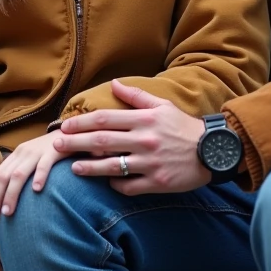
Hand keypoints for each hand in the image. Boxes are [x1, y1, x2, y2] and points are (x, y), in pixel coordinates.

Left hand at [0, 131, 71, 221]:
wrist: (71, 132)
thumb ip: (18, 177)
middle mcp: (23, 152)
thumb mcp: (31, 161)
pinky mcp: (54, 151)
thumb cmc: (49, 153)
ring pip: (19, 174)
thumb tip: (5, 200)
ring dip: (11, 194)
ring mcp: (37, 151)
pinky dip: (39, 177)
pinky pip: (44, 165)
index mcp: (15, 155)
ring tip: (8, 212)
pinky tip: (37, 191)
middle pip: (3, 177)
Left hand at [54, 80, 210, 194]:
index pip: (105, 119)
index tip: (65, 125)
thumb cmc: (185, 127)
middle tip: (57, 145)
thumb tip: (114, 83)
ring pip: (111, 166)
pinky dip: (115, 184)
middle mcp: (145, 140)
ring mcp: (150, 163)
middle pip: (102, 142)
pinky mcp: (157, 182)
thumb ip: (137, 97)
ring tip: (73, 168)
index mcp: (144, 120)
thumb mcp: (163, 106)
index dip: (81, 122)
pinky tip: (107, 181)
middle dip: (76, 143)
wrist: (213, 151)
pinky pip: (129, 186)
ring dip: (89, 168)